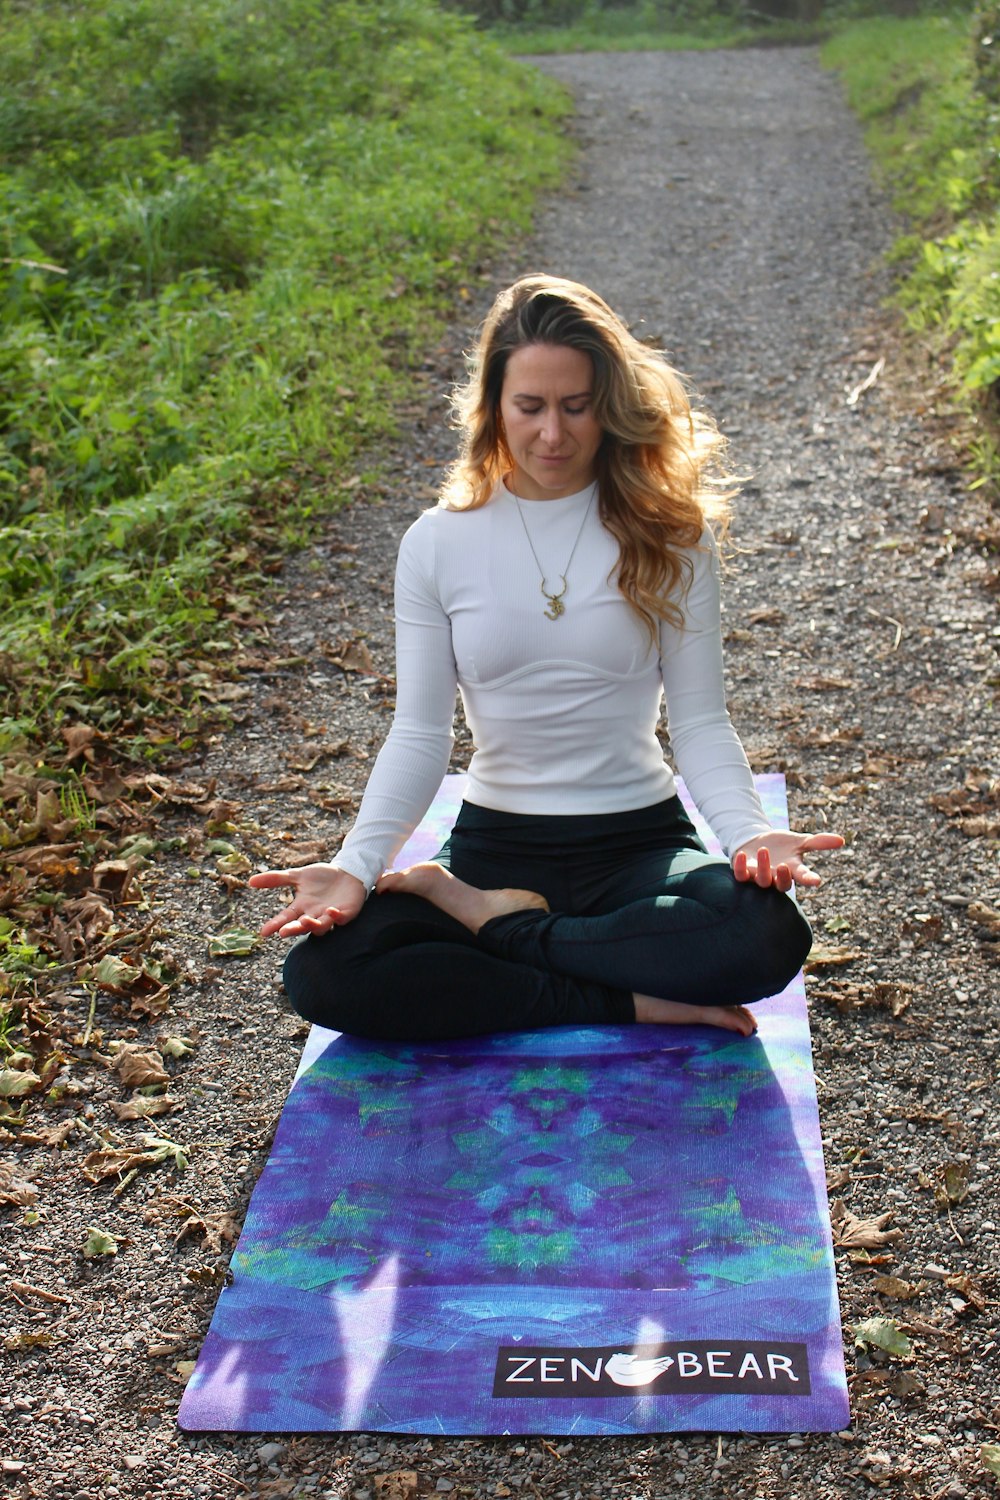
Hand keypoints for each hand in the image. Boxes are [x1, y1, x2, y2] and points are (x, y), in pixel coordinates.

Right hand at [247, 863, 365, 938]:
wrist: (348, 872)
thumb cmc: (322, 877)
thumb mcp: (298, 875)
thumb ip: (276, 879)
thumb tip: (250, 881)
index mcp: (301, 907)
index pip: (286, 918)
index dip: (275, 925)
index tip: (264, 932)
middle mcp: (314, 915)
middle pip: (302, 926)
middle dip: (293, 929)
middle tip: (284, 932)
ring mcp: (330, 915)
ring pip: (321, 926)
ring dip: (314, 925)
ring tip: (306, 920)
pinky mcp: (347, 912)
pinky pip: (341, 919)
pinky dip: (336, 917)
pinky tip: (330, 911)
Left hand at [732, 830, 843, 891]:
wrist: (756, 842)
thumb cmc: (781, 845)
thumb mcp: (799, 841)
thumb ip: (818, 842)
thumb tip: (841, 840)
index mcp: (793, 870)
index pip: (803, 877)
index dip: (809, 879)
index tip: (816, 880)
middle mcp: (777, 877)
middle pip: (782, 885)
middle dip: (783, 877)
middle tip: (785, 866)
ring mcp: (759, 876)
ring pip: (762, 880)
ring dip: (762, 867)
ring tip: (764, 850)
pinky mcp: (743, 872)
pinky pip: (740, 875)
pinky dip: (740, 866)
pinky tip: (741, 854)